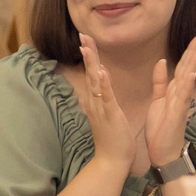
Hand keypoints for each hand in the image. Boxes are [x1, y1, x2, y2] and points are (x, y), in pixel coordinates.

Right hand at [77, 35, 138, 173]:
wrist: (112, 161)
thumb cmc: (113, 139)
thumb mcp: (108, 113)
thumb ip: (103, 96)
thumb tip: (100, 82)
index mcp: (97, 100)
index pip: (92, 73)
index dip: (89, 55)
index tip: (86, 39)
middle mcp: (95, 102)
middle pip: (90, 72)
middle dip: (87, 53)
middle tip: (82, 34)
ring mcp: (101, 108)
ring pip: (95, 81)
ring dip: (92, 63)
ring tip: (87, 47)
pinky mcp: (110, 116)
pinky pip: (106, 98)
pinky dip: (104, 84)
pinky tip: (102, 72)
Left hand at [142, 35, 195, 171]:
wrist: (163, 152)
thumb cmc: (161, 128)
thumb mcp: (158, 100)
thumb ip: (160, 81)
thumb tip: (162, 61)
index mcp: (174, 89)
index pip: (183, 64)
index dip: (190, 49)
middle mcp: (180, 94)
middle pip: (188, 67)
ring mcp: (180, 103)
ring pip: (188, 79)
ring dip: (194, 64)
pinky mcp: (177, 114)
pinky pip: (182, 97)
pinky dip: (186, 84)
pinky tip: (190, 73)